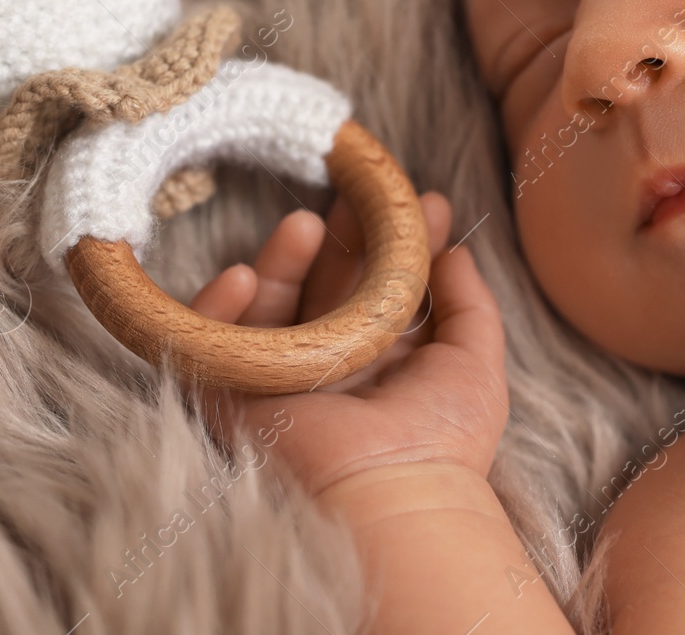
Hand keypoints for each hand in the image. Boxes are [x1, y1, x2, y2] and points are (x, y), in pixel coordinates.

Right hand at [186, 191, 508, 500]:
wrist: (390, 494)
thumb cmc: (442, 438)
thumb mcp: (475, 361)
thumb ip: (470, 302)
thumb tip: (458, 251)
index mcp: (386, 361)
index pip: (383, 287)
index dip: (398, 240)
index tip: (420, 200)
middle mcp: (333, 368)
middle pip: (327, 286)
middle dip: (342, 235)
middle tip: (358, 190)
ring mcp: (283, 382)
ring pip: (271, 307)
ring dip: (282, 260)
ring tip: (303, 222)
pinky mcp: (236, 400)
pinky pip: (209, 345)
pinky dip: (215, 309)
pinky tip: (240, 274)